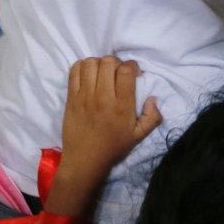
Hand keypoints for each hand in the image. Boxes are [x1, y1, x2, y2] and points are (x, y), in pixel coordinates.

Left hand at [57, 57, 161, 191]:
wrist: (85, 161)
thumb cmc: (113, 147)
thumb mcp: (139, 136)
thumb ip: (152, 117)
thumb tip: (152, 99)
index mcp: (122, 106)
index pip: (126, 70)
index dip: (132, 66)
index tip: (133, 74)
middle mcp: (103, 97)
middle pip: (108, 62)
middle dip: (116, 63)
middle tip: (117, 73)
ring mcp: (84, 96)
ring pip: (91, 63)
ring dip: (99, 63)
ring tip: (102, 73)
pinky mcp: (71, 98)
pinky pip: (74, 71)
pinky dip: (82, 67)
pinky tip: (88, 75)